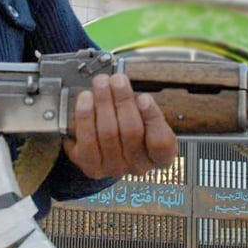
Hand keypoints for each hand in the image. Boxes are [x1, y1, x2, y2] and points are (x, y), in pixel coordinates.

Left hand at [63, 73, 177, 178]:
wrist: (103, 150)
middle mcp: (139, 166)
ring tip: (101, 83)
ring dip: (103, 103)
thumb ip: (140, 106)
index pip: (161, 142)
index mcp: (160, 156)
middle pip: (132, 132)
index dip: (153, 118)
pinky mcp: (92, 167)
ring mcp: (115, 168)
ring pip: (108, 133)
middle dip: (123, 101)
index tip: (144, 97)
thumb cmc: (127, 129)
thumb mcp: (143, 119)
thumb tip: (127, 84)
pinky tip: (86, 100)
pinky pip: (87, 141)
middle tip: (117, 80)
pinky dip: (86, 117)